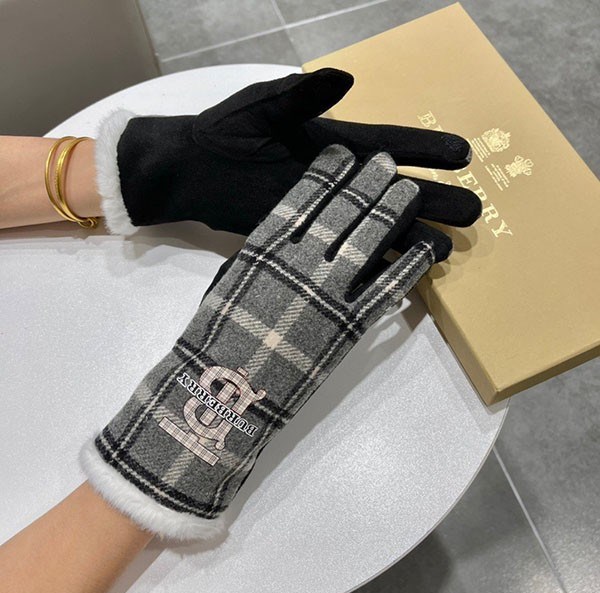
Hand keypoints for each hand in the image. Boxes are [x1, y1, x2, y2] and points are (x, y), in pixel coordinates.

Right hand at [83, 146, 450, 540]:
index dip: (328, 172)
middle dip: (365, 181)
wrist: (225, 393)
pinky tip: (426, 245)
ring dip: (392, 210)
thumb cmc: (216, 337)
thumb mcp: (230, 283)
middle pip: (341, 210)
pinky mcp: (351, 324)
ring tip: (410, 188)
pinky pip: (387, 288)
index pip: (303, 197)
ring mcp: (329, 291)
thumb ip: (260, 257)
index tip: (344, 152)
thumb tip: (284, 240)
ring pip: (368, 240)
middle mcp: (302, 260)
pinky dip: (409, 265)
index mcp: (266, 247)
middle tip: (383, 162)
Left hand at [96, 68, 479, 259]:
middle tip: (474, 210)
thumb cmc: (226, 132)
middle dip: (433, 198)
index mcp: (334, 144)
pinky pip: (345, 251)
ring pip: (376, 225)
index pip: (389, 145)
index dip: (425, 148)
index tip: (464, 153)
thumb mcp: (264, 107)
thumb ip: (302, 97)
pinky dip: (371, 260)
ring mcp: (324, 211)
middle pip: (394, 190)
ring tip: (449, 248)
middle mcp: (337, 180)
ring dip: (411, 236)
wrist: (194, 171)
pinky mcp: (305, 236)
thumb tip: (346, 78)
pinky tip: (395, 271)